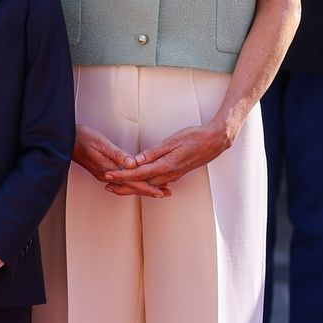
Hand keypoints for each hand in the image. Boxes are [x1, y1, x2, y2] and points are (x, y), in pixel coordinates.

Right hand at [73, 127, 169, 198]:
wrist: (66, 141)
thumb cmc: (82, 138)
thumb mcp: (102, 143)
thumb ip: (118, 154)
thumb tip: (133, 163)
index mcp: (109, 169)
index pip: (133, 181)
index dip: (148, 187)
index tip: (160, 192)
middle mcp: (107, 175)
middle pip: (132, 186)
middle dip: (149, 190)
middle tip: (164, 194)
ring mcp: (105, 174)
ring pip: (127, 185)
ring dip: (142, 188)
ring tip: (156, 190)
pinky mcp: (103, 171)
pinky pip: (122, 181)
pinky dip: (133, 183)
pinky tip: (138, 182)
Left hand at [107, 121, 230, 192]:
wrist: (216, 141)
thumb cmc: (194, 137)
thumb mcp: (172, 141)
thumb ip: (153, 152)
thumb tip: (135, 161)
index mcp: (165, 166)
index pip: (138, 174)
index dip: (121, 175)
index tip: (107, 175)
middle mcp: (169, 174)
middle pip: (141, 184)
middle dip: (123, 185)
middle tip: (107, 184)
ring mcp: (173, 176)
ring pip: (149, 185)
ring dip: (133, 186)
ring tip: (118, 185)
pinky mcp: (176, 174)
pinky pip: (157, 183)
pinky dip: (145, 184)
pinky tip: (139, 183)